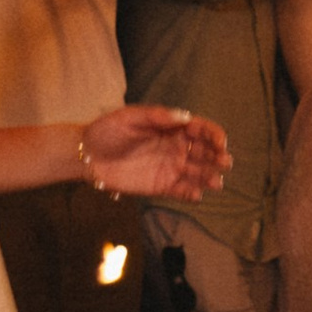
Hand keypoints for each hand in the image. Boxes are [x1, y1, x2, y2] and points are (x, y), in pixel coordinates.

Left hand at [81, 105, 227, 201]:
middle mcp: (176, 148)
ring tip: (216, 182)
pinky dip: (191, 194)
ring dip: (210, 177)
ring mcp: (170, 168)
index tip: (220, 142)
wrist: (87, 155)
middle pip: (205, 152)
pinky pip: (181, 191)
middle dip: (218, 157)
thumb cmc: (107, 131)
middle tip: (224, 162)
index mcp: (172, 128)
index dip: (214, 135)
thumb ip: (157, 116)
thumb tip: (185, 117)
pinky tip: (196, 195)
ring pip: (198, 173)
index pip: (201, 130)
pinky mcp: (161, 186)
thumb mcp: (130, 117)